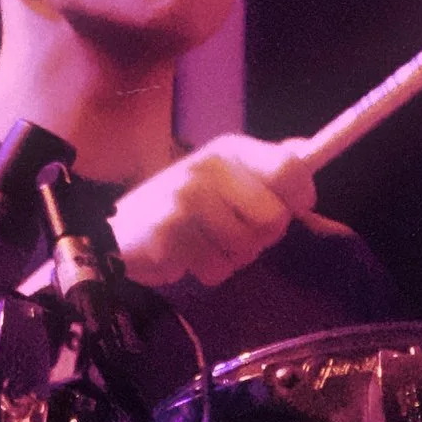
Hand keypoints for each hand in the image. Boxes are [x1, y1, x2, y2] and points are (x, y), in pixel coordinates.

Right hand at [106, 135, 320, 289]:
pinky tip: (185, 256)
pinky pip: (218, 269)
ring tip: (203, 244)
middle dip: (260, 238)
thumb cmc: (183, 210)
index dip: (299, 198)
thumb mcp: (225, 179)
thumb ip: (266, 167)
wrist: (116, 231)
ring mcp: (187, 196)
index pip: (290, 169)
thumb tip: (306, 151)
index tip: (290, 209)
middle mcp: (209, 165)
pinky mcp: (170, 231)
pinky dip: (207, 272)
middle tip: (231, 233)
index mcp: (229, 149)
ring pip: (247, 249)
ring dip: (231, 258)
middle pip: (275, 217)